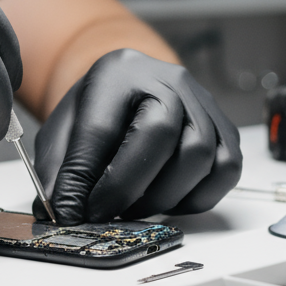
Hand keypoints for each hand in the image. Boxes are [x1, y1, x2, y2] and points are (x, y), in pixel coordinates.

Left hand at [32, 49, 241, 224]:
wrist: (134, 93)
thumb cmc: (100, 112)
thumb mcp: (64, 131)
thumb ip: (59, 169)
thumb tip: (62, 210)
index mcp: (118, 72)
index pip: (102, 127)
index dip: (85, 176)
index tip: (73, 210)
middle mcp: (168, 79)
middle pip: (159, 134)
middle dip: (126, 188)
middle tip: (103, 214)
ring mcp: (204, 103)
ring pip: (198, 156)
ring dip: (161, 197)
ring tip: (133, 207)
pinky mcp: (226, 130)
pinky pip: (225, 171)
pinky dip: (195, 198)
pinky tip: (167, 200)